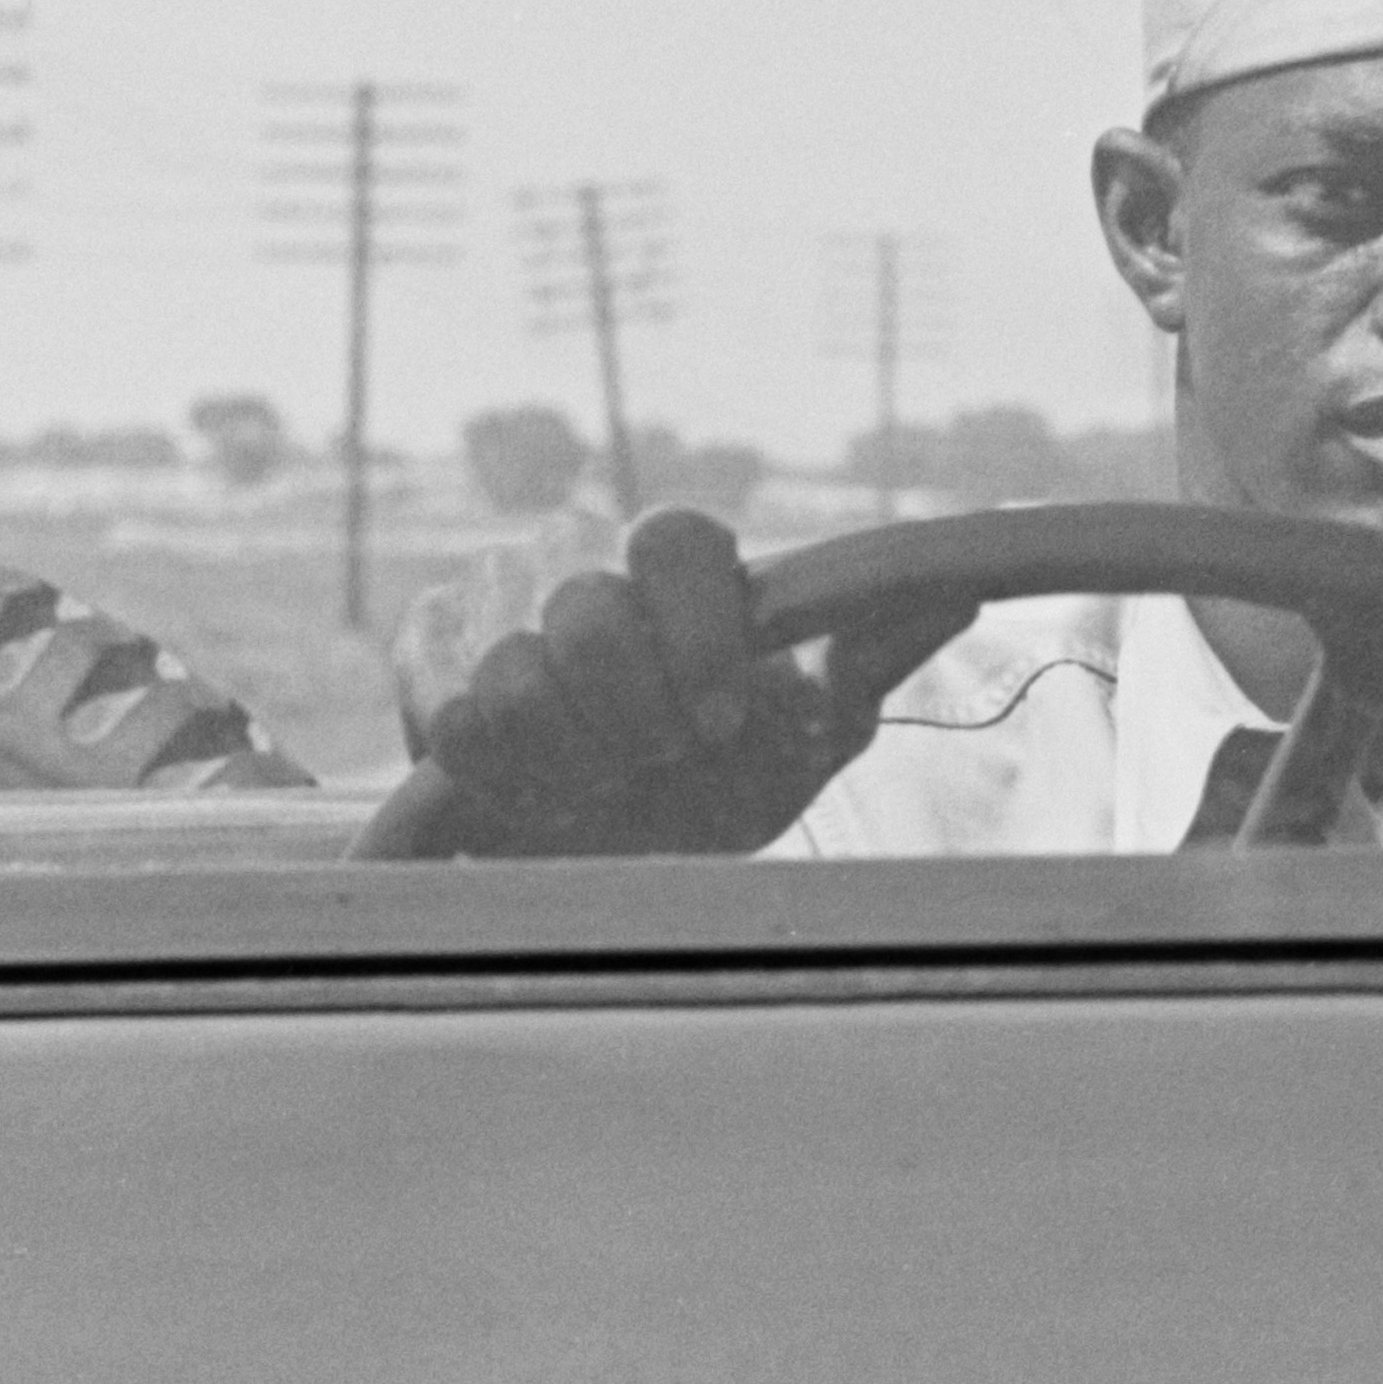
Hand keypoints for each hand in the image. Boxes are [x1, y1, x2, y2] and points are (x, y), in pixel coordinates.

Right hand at [388, 508, 971, 854]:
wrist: (613, 843)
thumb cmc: (724, 774)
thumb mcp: (810, 726)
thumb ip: (870, 652)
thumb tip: (956, 590)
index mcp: (674, 555)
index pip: (674, 539)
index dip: (697, 635)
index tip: (720, 721)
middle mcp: (576, 555)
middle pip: (587, 613)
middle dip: (633, 718)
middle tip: (658, 760)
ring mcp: (491, 600)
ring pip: (513, 677)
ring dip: (568, 760)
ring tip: (599, 781)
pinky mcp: (426, 660)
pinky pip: (449, 720)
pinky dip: (499, 778)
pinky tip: (534, 787)